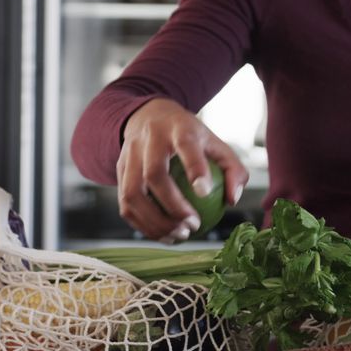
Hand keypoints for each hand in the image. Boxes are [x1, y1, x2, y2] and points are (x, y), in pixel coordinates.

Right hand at [117, 98, 248, 241]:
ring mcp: (129, 155)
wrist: (149, 116)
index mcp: (179, 128)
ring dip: (155, 221)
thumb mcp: (215, 143)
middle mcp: (150, 139)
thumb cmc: (189, 136)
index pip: (186, 146)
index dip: (195, 168)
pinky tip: (163, 235)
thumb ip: (232, 169)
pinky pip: (124, 204)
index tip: (204, 192)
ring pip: (132, 193)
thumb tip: (232, 199)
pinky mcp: (118, 171)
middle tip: (192, 225)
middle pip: (154, 174)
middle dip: (173, 205)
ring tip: (178, 235)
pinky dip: (142, 225)